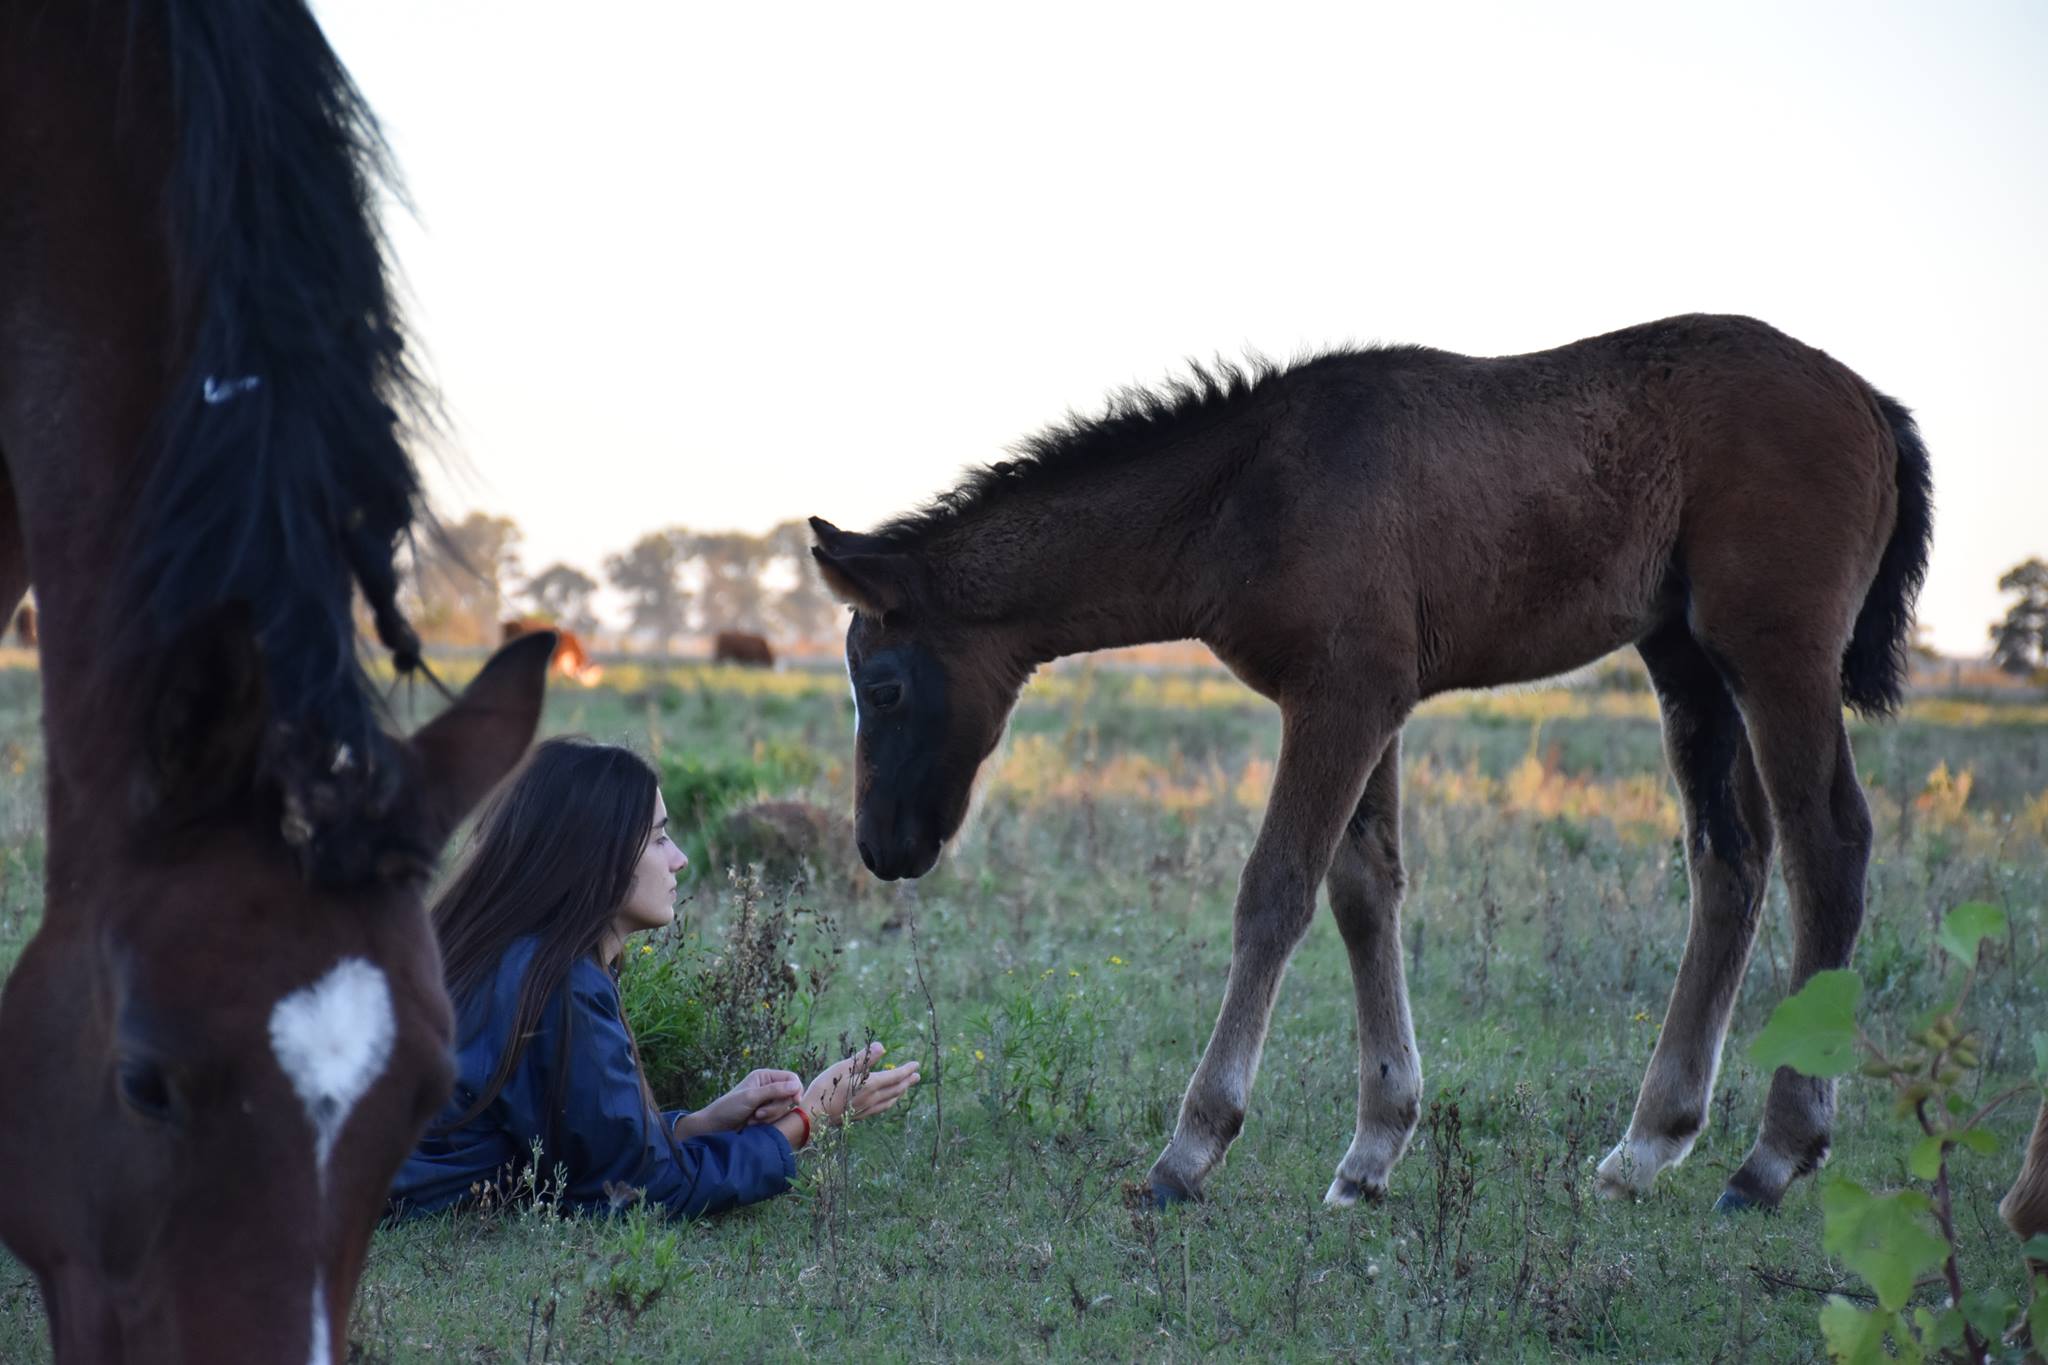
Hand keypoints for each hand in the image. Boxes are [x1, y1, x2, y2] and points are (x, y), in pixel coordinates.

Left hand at [672, 1068, 801, 1137]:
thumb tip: (796, 1086)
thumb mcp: (751, 1097)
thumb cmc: (729, 1107)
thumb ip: (774, 1091)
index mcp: (765, 1076)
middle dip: (774, 1108)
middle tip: (758, 1113)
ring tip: (752, 1119)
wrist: (715, 1126)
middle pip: (788, 1096)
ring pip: (782, 1109)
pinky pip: (776, 1119)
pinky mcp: (765, 1115)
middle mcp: (768, 1087)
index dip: (795, 1089)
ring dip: (768, 1117)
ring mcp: (767, 1101)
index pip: (791, 1079)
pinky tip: (752, 1123)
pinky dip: (765, 1123)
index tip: (795, 1102)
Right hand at [801, 1042, 920, 1125]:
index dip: (906, 1070)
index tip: (916, 1065)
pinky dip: (890, 1102)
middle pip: (896, 1089)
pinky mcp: (859, 1116)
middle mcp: (872, 1098)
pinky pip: (882, 1108)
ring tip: (905, 1088)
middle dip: (907, 1082)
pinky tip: (886, 1102)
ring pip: (890, 1100)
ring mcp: (867, 1109)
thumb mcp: (843, 1067)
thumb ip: (864, 1058)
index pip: (895, 1076)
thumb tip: (882, 1047)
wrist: (813, 1116)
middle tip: (917, 1076)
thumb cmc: (825, 1088)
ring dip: (900, 1093)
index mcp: (870, 1085)